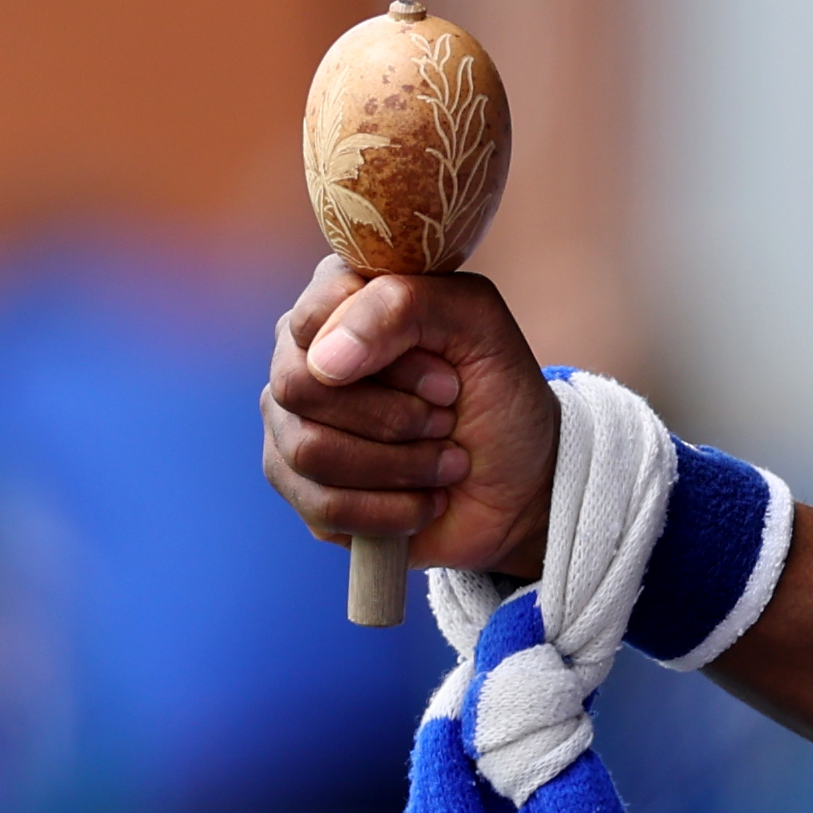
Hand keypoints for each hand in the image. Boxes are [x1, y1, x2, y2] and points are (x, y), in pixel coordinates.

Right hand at [262, 256, 562, 583]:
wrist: (522, 488)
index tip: (447, 380)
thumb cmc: (499, 399)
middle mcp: (300, 359)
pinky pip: (324, 505)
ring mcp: (290, 425)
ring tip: (447, 463)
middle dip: (396, 417)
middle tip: (448, 421)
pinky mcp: (300, 489)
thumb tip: (327, 360)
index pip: (312, 317)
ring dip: (403, 465)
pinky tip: (428, 501)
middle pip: (300, 388)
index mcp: (337, 302)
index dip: (388, 355)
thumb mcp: (479, 327)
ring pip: (310, 451)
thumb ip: (406, 304)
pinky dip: (395, 510)